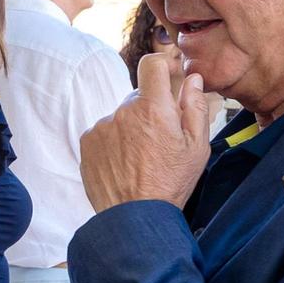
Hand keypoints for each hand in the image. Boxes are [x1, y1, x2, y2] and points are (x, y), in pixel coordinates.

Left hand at [80, 51, 211, 211]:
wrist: (134, 218)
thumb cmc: (170, 184)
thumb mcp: (196, 147)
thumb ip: (195, 107)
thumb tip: (192, 79)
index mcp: (154, 109)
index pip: (152, 65)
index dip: (161, 65)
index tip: (167, 75)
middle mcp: (124, 112)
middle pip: (139, 97)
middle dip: (150, 111)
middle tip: (159, 141)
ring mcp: (102, 126)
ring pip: (121, 116)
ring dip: (131, 128)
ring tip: (140, 159)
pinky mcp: (87, 141)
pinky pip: (104, 132)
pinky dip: (114, 142)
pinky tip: (124, 164)